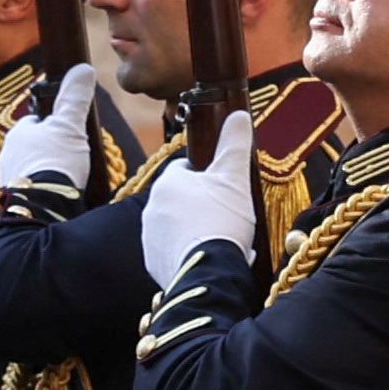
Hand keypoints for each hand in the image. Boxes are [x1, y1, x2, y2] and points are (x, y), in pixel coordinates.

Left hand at [0, 63, 100, 198]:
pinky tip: (57, 196)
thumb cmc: (55, 162)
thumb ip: (75, 98)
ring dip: (46, 172)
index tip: (69, 131)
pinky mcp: (15, 201)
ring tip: (67, 180)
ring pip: (30, 169)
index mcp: (18, 133)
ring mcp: (9, 180)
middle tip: (72, 158)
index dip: (53, 124)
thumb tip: (82, 69)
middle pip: (33, 146)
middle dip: (50, 150)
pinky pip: (30, 190)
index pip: (36, 121)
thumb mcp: (70, 125)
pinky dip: (42, 191)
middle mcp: (8, 154)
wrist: (42, 208)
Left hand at [133, 109, 261, 288]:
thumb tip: (238, 116)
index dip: (208, 177)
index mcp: (167, 182)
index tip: (223, 189)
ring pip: (176, 226)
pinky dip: (187, 252)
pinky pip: (172, 251)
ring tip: (219, 239)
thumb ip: (235, 144)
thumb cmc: (222, 221)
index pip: (185, 168)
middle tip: (225, 217)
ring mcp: (149, 237)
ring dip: (194, 229)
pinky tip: (207, 257)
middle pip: (180, 199)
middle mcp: (150, 208)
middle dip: (201, 205)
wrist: (209, 273)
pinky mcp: (153, 263)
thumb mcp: (234, 177)